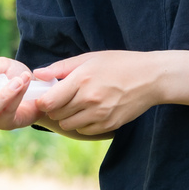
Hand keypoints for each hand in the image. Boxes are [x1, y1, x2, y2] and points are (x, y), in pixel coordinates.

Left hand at [33, 51, 162, 136]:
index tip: (46, 95)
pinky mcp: (110, 125)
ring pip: (68, 125)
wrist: (151, 78)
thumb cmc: (118, 63)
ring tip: (77, 104)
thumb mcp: (89, 58)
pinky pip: (84, 131)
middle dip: (55, 107)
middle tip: (63, 98)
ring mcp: (100, 115)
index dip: (43, 100)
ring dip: (68, 117)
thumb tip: (37, 74)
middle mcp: (89, 100)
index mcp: (82, 80)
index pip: (48, 101)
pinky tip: (90, 111)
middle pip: (57, 114)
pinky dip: (82, 124)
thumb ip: (60, 68)